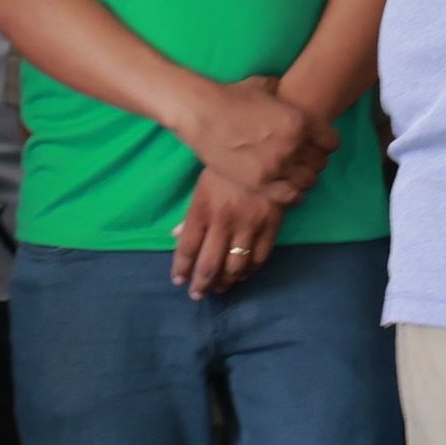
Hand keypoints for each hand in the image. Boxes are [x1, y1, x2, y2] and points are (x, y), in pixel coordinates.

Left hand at [170, 171, 286, 298]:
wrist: (264, 150)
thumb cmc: (225, 168)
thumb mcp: (201, 186)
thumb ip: (189, 214)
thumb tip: (174, 237)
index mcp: (202, 209)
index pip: (187, 248)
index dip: (181, 268)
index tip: (178, 281)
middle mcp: (223, 222)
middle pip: (209, 264)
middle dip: (201, 284)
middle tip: (197, 294)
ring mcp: (249, 225)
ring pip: (234, 267)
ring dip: (224, 283)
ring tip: (219, 289)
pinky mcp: (271, 226)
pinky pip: (259, 258)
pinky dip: (249, 272)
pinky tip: (241, 276)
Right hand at [178, 76, 333, 208]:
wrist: (201, 113)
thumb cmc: (231, 96)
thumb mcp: (264, 86)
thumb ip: (281, 92)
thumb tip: (284, 88)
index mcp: (299, 121)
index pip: (332, 142)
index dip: (325, 143)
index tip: (316, 144)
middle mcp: (293, 145)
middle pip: (321, 163)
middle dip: (314, 161)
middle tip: (303, 160)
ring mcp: (277, 166)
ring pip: (308, 181)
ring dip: (304, 178)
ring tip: (294, 174)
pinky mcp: (260, 183)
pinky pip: (290, 196)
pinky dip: (292, 194)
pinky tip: (286, 187)